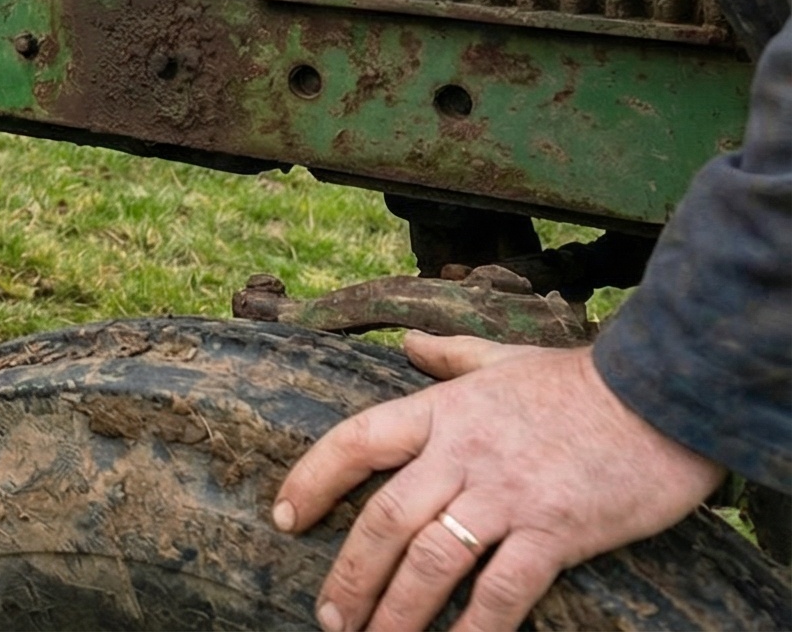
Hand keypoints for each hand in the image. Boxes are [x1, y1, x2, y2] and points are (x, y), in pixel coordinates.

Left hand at [276, 332, 724, 631]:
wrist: (664, 395)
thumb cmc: (582, 382)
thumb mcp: (504, 357)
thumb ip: (452, 356)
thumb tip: (412, 343)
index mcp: (442, 411)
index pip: (354, 443)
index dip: (310, 480)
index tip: (282, 518)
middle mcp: (462, 455)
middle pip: (384, 519)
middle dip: (350, 574)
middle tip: (328, 615)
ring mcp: (507, 495)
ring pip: (430, 562)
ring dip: (396, 612)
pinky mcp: (555, 532)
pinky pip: (502, 591)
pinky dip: (474, 628)